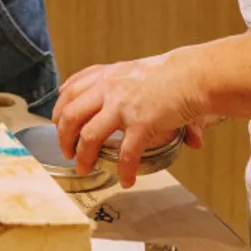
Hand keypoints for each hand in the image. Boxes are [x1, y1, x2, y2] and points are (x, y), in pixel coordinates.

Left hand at [51, 49, 211, 186]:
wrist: (193, 76)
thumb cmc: (170, 74)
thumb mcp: (134, 71)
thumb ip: (117, 83)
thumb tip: (103, 97)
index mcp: (107, 76)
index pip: (70, 90)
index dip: (59, 109)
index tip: (57, 122)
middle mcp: (109, 89)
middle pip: (71, 115)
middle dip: (63, 137)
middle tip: (67, 151)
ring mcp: (123, 107)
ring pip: (90, 136)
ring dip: (84, 156)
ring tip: (84, 168)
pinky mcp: (141, 123)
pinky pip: (126, 153)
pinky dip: (124, 170)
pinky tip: (126, 180)